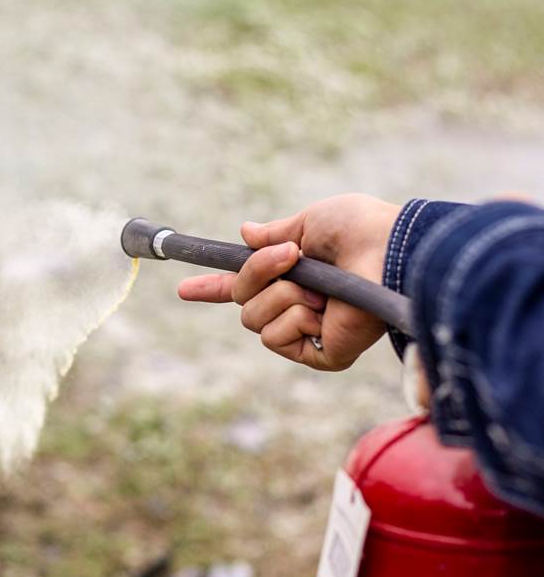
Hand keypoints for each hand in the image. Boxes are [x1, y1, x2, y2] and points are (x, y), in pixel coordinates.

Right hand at [177, 193, 401, 369]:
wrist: (391, 252)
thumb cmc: (362, 231)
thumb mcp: (310, 222)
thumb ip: (277, 233)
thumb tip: (246, 232)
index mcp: (296, 275)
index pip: (248, 286)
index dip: (213, 287)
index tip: (184, 288)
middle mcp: (299, 305)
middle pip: (243, 301)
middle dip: (258, 275)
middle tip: (290, 258)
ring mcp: (308, 332)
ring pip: (254, 320)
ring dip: (282, 296)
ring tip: (321, 290)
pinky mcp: (320, 355)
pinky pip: (275, 338)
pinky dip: (295, 318)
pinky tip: (325, 312)